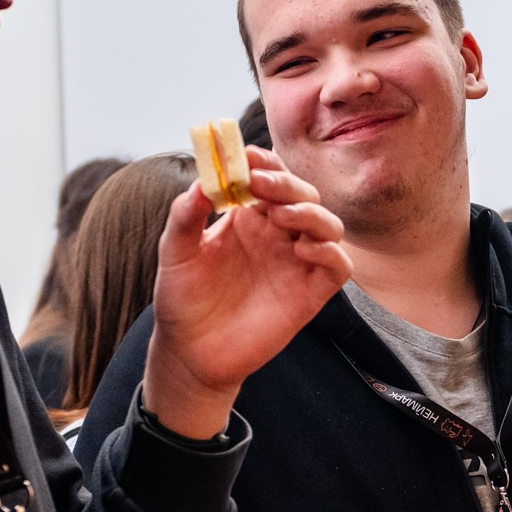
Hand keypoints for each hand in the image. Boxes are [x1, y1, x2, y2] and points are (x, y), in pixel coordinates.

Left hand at [142, 150, 349, 437]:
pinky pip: (337, 265)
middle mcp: (277, 235)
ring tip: (280, 216)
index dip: (263, 162)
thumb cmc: (182, 299)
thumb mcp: (174, 252)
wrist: (189, 352)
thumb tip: (201, 182)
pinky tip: (301, 249)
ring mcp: (296, 263)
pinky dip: (329, 251)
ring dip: (310, 212)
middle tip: (260, 183)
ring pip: (328, 224)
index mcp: (247, 217)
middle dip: (285, 182)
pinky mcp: (310, 294)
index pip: (268, 176)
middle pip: (302, 193)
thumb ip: (185, 216)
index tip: (245, 158)